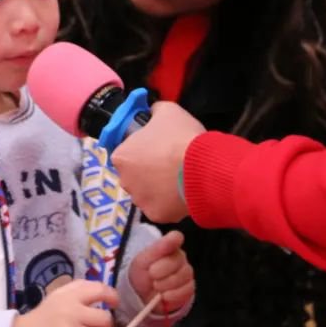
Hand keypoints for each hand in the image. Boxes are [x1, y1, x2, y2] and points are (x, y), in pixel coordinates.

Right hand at [8, 279, 117, 326]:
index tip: (113, 303)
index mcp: (70, 295)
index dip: (112, 296)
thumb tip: (104, 294)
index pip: (100, 289)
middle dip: (103, 326)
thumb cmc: (42, 318)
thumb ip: (79, 291)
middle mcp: (72, 311)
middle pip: (105, 319)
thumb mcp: (57, 296)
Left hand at [111, 101, 205, 223]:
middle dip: (147, 169)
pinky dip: (169, 202)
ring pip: (146, 192)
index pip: (126, 152)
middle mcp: (125, 181)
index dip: (141, 148)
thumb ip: (155, 111)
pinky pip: (161, 207)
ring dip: (157, 187)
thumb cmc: (180, 137)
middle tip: (168, 162)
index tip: (155, 147)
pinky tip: (182, 191)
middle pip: (134, 174)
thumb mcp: (168, 111)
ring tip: (178, 178)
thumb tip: (153, 112)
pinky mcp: (157, 216)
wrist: (203, 168)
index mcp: (122, 156)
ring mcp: (140, 201)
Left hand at [129, 231, 193, 314]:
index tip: (157, 256)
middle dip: (161, 271)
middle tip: (151, 275)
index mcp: (168, 245)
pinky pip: (187, 290)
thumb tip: (176, 235)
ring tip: (156, 286)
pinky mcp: (189, 288)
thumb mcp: (143, 261)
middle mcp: (180, 257)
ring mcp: (186, 272)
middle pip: (177, 260)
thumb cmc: (142, 274)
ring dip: (166, 284)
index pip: (176, 237)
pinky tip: (164, 295)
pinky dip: (173, 295)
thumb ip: (159, 248)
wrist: (142, 296)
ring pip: (183, 276)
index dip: (168, 244)